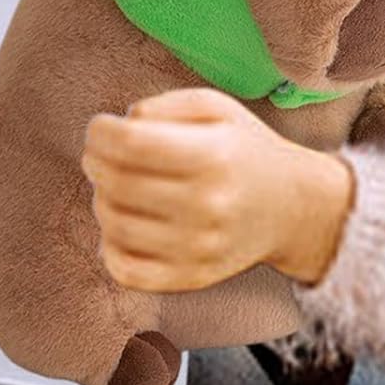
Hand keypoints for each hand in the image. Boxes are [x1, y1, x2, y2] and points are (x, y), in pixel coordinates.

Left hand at [82, 87, 353, 292]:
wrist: (290, 206)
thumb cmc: (242, 149)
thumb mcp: (215, 107)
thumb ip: (164, 106)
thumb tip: (120, 126)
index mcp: (213, 154)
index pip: (130, 144)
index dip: (100, 132)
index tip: (101, 127)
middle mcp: (207, 205)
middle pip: (116, 183)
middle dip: (94, 161)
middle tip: (100, 154)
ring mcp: (198, 247)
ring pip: (114, 226)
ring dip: (101, 199)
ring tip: (116, 185)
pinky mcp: (190, 278)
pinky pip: (126, 271)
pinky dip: (109, 247)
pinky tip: (123, 223)